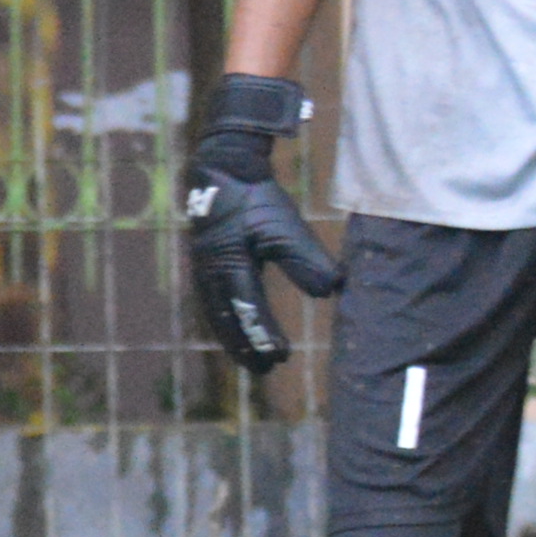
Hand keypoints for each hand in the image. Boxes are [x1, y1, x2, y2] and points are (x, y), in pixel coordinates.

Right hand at [183, 73, 345, 374]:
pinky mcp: (206, 261)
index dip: (263, 335)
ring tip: (251, 360)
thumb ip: (306, 260)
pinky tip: (237, 329)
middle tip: (266, 369)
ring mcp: (204, 266)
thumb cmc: (257, 197)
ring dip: (234, 336)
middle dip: (246, 345)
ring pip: (218, 312)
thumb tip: (331, 292)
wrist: (224, 167)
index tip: (281, 357)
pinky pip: (214, 300)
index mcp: (229, 263)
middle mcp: (211, 270)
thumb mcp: (285, 227)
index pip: (248, 309)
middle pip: (228, 318)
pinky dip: (225, 319)